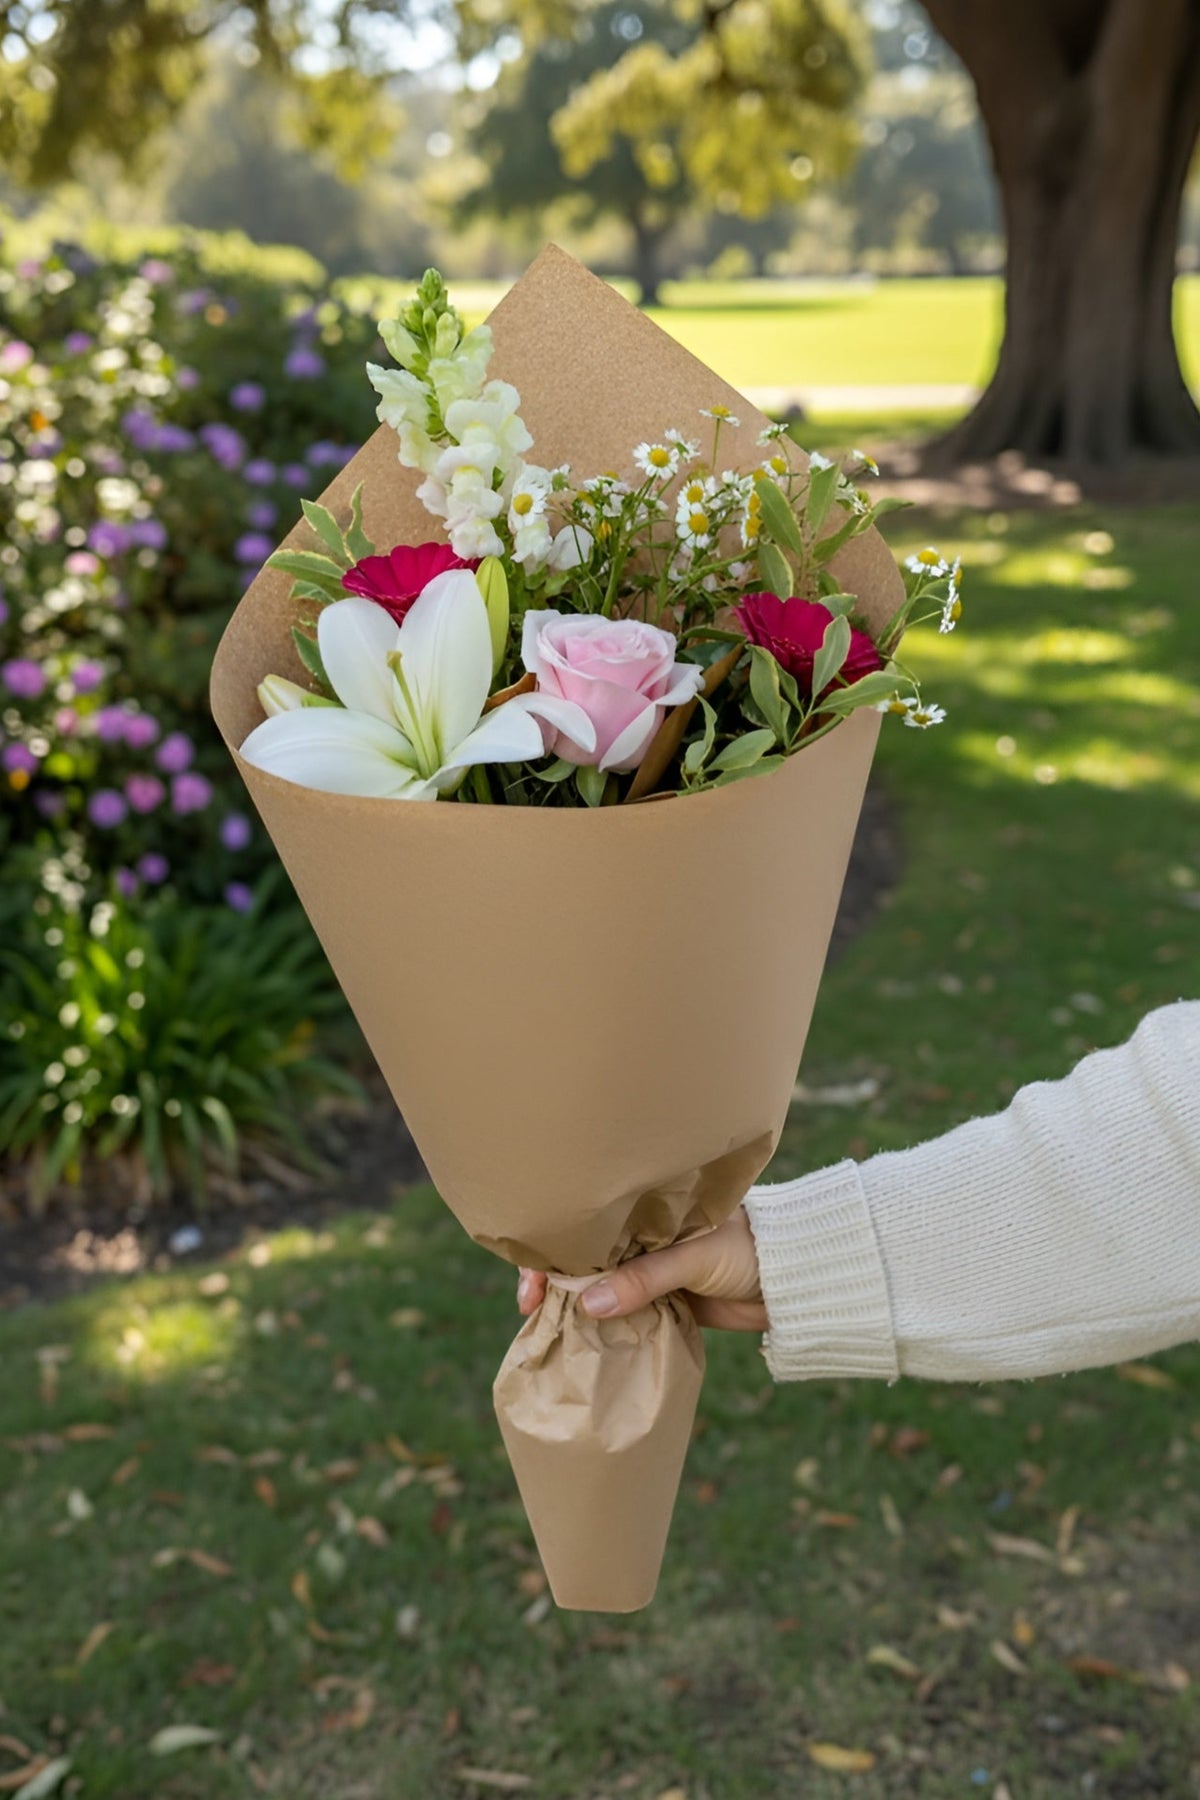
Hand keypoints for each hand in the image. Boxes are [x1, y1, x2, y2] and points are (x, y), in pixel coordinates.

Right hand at [515, 1207, 766, 1331]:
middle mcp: (647, 1236)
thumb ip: (645, 1278)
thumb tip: (587, 1304)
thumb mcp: (694, 1257)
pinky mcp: (670, 1301)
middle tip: (530, 1311)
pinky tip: (584, 1340)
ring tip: (547, 1329)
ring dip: (579, 1307)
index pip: (591, 1224)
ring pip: (605, 1288)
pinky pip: (628, 1312)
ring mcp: (656, 1270)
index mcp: (651, 1208)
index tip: (533, 1279)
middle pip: (589, 1258)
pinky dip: (607, 1325)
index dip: (557, 1248)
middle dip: (558, 1281)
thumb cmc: (751, 1249)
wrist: (797, 1283)